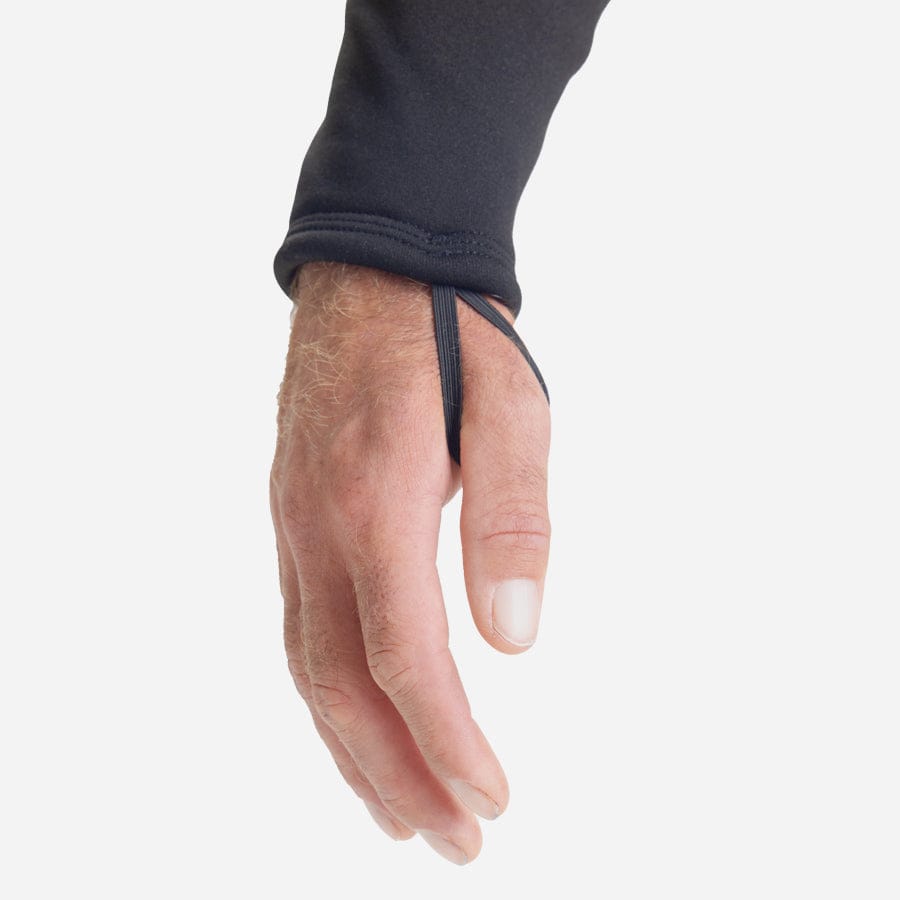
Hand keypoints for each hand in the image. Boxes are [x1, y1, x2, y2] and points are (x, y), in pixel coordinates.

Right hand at [270, 262, 550, 863]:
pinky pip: (301, 630)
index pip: (406, 655)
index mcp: (376, 499)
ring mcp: (294, 526)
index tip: (493, 798)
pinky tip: (357, 727)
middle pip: (343, 685)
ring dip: (353, 753)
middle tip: (453, 842)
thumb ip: (511, 518)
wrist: (374, 270)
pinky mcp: (294, 521)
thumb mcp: (510, 410)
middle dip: (399, 775)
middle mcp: (318, 526)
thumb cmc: (452, 336)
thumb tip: (516, 634)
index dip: (447, 740)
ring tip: (401, 817)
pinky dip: (329, 698)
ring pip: (309, 668)